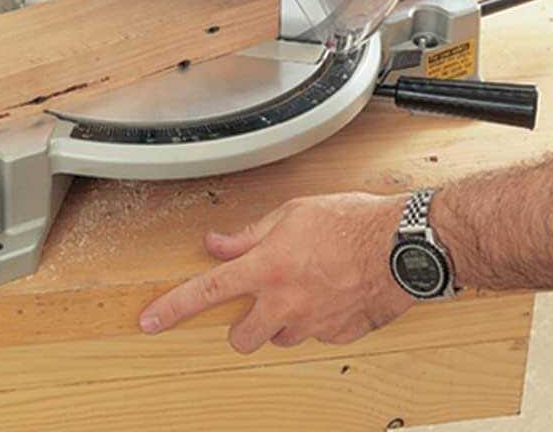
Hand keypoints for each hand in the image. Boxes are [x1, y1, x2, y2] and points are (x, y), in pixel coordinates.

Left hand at [139, 192, 414, 353]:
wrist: (401, 246)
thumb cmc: (351, 222)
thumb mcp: (292, 213)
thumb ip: (249, 233)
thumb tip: (217, 242)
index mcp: (267, 268)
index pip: (207, 293)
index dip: (173, 309)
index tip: (150, 322)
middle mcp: (285, 303)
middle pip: (242, 337)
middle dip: (242, 325)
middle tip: (256, 302)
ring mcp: (312, 324)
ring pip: (279, 339)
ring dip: (281, 321)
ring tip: (303, 288)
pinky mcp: (339, 336)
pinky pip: (315, 336)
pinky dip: (315, 321)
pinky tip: (330, 294)